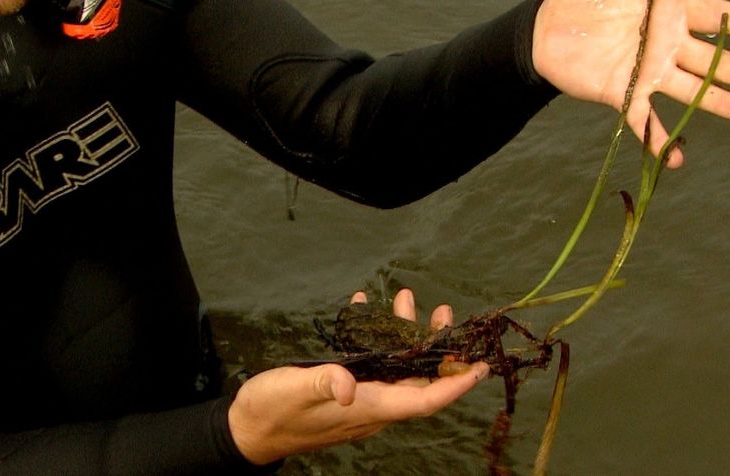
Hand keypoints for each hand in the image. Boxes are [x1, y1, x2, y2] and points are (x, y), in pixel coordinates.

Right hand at [227, 289, 487, 464]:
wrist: (249, 429)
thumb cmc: (273, 410)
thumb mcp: (296, 390)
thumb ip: (324, 383)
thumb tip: (347, 384)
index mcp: (370, 407)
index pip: (425, 399)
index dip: (455, 385)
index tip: (480, 367)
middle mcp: (373, 404)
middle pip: (418, 378)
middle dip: (435, 347)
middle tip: (443, 312)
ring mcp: (361, 397)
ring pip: (396, 367)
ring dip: (404, 334)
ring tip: (405, 299)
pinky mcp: (346, 389)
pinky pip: (370, 362)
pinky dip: (373, 335)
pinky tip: (362, 307)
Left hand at [531, 0, 729, 167]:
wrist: (544, 22)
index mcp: (670, 10)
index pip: (717, 16)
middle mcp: (665, 43)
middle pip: (710, 58)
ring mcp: (646, 70)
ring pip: (689, 88)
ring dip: (716, 101)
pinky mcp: (622, 91)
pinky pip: (643, 118)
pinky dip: (657, 138)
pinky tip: (675, 159)